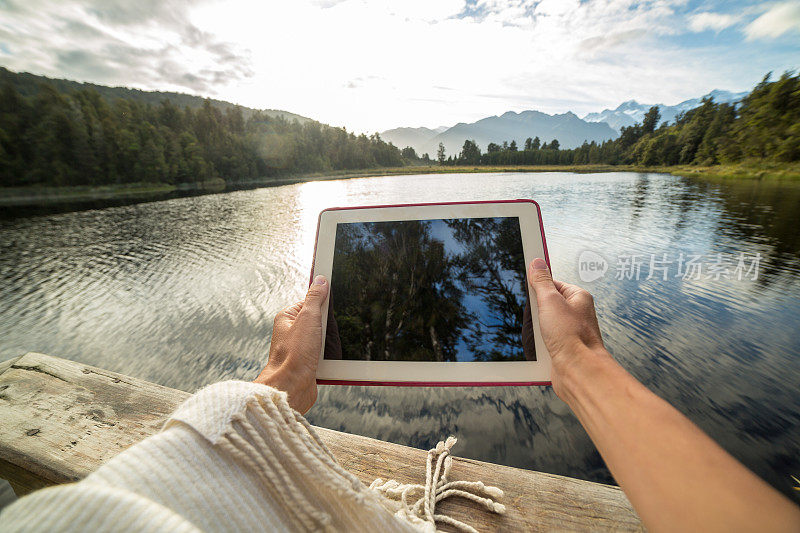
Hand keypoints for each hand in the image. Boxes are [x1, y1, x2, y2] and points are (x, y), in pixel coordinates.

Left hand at [255, 275, 328, 413]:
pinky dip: (330, 357)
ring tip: (325, 349)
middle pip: (319, 321)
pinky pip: (325, 355)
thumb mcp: (308, 318)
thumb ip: (315, 298)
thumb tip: (321, 280)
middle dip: (328, 327)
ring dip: (330, 344)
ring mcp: (300, 349)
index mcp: (287, 318)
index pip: (310, 302)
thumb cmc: (293, 356)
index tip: (332, 307)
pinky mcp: (308, 363)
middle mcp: (291, 333)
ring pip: (324, 339)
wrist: (291, 388)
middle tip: (327, 332)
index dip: (323, 305)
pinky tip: (329, 359)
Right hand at [527, 258, 609, 397]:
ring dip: (536, 329)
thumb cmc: (572, 337)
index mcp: (578, 297)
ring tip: (541, 334)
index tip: (527, 289)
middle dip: (535, 311)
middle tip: (536, 316)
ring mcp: (570, 331)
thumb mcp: (550, 301)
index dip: (538, 287)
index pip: (553, 283)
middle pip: (546, 304)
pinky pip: (544, 340)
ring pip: (543, 324)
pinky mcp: (563, 347)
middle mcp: (576, 314)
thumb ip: (541, 281)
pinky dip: (539, 343)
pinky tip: (540, 346)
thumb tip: (537, 263)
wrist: (578, 371)